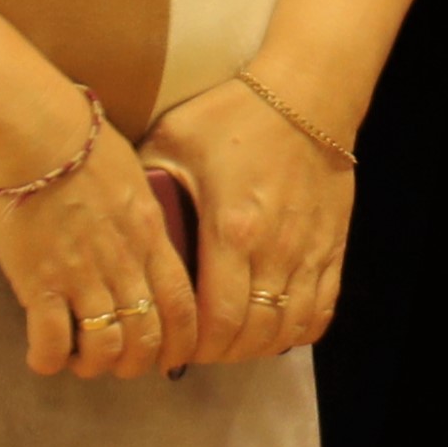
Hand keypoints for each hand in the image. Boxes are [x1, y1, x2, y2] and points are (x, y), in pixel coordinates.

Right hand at [0, 110, 204, 381]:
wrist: (35, 131)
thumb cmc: (80, 142)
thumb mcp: (132, 178)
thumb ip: (141, 216)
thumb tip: (142, 234)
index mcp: (150, 237)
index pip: (183, 307)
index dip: (181, 342)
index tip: (170, 357)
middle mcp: (124, 264)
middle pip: (146, 337)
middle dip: (136, 363)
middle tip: (118, 362)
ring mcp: (83, 276)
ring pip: (105, 348)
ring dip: (95, 365)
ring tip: (80, 360)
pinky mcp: (39, 282)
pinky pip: (52, 342)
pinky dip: (49, 360)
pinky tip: (43, 357)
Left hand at [148, 70, 358, 364]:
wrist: (308, 93)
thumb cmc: (235, 113)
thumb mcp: (174, 139)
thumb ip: (147, 184)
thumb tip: (114, 217)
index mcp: (231, 228)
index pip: (216, 317)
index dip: (194, 347)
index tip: (173, 346)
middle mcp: (274, 249)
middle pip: (251, 334)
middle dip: (219, 353)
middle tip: (195, 347)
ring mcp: (308, 251)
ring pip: (287, 330)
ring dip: (256, 347)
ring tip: (230, 341)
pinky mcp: (333, 246)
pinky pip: (321, 311)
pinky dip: (297, 330)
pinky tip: (274, 327)